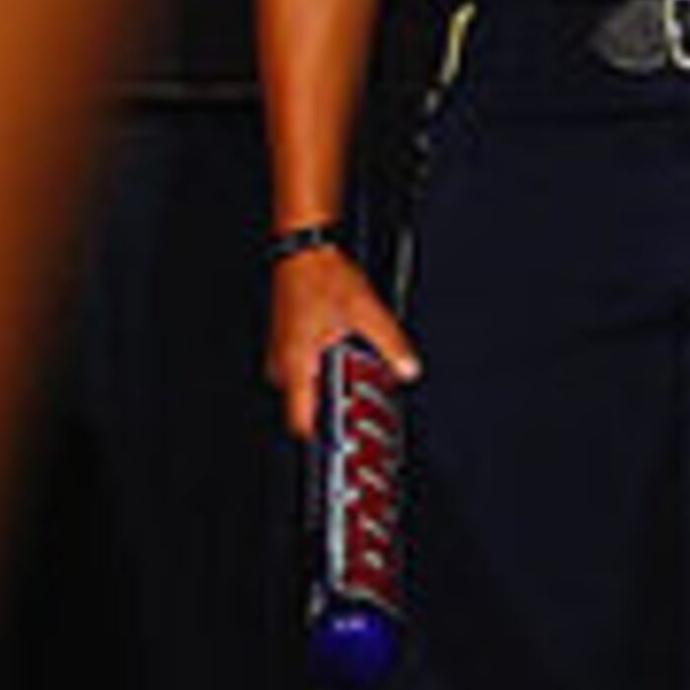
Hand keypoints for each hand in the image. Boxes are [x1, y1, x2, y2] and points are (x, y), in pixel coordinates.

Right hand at [268, 244, 419, 436]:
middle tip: (353, 404)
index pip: (300, 420)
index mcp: (298, 363)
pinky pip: (300, 367)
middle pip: (303, 405)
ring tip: (349, 374)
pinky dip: (318, 368)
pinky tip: (338, 352)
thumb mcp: (365, 311)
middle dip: (328, 408)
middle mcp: (283, 362)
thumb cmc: (322, 275)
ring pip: (301, 386)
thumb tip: (409, 369)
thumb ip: (391, 344)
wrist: (303, 247)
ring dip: (323, 386)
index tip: (339, 442)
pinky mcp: (284, 339)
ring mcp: (280, 350)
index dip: (320, 437)